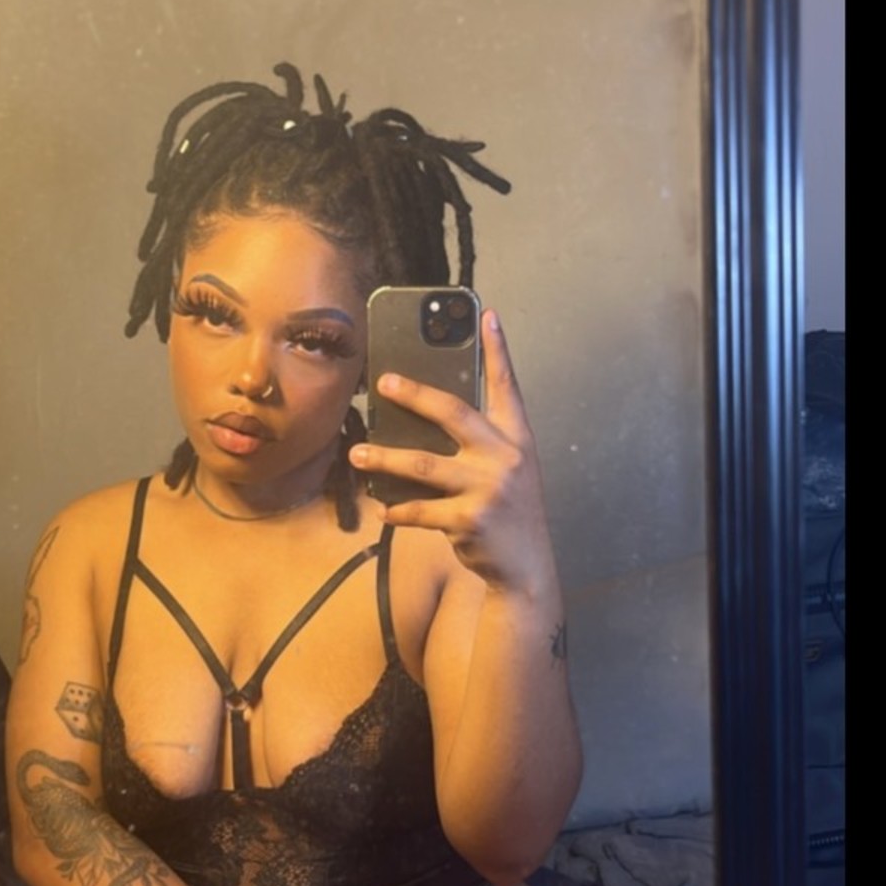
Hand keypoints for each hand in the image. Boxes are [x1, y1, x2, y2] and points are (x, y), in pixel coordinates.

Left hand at [351, 309, 551, 596]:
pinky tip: (382, 509)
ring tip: (357, 453)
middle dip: (415, 395)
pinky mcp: (468, 521)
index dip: (498, 352)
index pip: (506, 388)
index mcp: (517, 441)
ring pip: (423, 465)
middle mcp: (506, 458)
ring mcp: (488, 490)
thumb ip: (482, 445)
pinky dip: (397, 510)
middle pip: (454, 414)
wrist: (527, 568)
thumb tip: (427, 419)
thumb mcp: (509, 472)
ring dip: (384, 458)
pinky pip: (420, 510)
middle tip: (384, 382)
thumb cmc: (510, 514)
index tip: (488, 316)